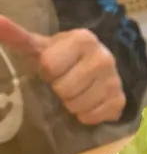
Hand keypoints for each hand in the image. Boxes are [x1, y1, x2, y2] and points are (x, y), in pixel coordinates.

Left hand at [0, 16, 125, 124]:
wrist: (102, 67)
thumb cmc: (67, 57)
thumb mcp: (44, 46)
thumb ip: (19, 36)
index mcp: (83, 39)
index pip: (50, 66)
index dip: (47, 72)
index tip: (55, 68)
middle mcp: (103, 58)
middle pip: (64, 89)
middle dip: (60, 89)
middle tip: (66, 82)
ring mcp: (114, 81)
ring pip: (77, 106)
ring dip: (71, 104)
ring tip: (77, 93)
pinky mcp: (120, 101)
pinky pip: (91, 117)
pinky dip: (86, 114)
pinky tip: (89, 102)